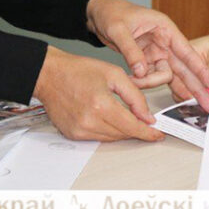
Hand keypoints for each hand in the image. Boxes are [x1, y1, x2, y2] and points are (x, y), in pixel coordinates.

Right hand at [33, 46, 164, 141]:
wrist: (50, 75)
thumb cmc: (79, 70)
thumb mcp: (114, 74)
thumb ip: (135, 96)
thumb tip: (148, 116)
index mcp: (101, 105)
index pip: (131, 126)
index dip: (147, 132)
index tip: (158, 134)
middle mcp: (89, 121)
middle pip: (123, 134)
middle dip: (137, 129)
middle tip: (146, 122)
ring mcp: (80, 130)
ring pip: (111, 138)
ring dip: (123, 131)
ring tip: (126, 116)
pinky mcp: (73, 134)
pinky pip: (98, 138)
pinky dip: (108, 131)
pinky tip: (108, 118)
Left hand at [86, 0, 208, 112]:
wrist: (98, 13)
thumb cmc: (111, 12)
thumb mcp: (119, 29)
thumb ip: (131, 51)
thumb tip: (142, 72)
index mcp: (165, 28)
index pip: (187, 51)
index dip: (201, 69)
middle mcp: (165, 41)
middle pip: (185, 67)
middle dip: (197, 86)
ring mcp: (157, 52)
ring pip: (167, 75)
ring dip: (154, 83)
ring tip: (137, 82)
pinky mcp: (147, 60)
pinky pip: (151, 76)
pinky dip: (144, 82)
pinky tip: (135, 82)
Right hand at [169, 25, 208, 102]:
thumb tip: (206, 93)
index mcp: (187, 52)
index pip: (179, 71)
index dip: (185, 84)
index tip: (196, 94)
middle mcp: (189, 66)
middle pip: (182, 87)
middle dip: (195, 97)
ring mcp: (199, 79)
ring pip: (193, 96)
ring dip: (208, 102)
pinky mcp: (208, 89)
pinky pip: (208, 100)